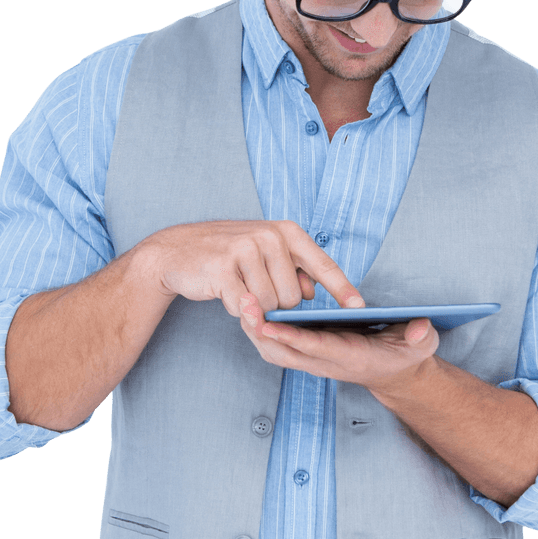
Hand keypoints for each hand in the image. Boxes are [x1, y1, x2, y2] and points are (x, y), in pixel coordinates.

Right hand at [139, 219, 364, 315]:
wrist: (177, 251)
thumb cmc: (228, 256)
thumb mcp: (265, 254)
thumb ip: (293, 270)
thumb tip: (312, 293)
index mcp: (286, 231)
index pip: (323, 264)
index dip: (343, 289)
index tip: (361, 306)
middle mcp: (269, 236)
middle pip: (293, 297)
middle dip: (276, 303)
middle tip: (253, 286)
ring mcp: (246, 249)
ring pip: (270, 305)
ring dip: (254, 306)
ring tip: (237, 286)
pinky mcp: (223, 268)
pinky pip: (244, 306)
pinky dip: (235, 307)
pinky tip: (224, 290)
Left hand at [238, 292, 439, 393]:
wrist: (396, 373)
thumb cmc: (406, 353)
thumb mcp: (420, 344)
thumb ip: (420, 335)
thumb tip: (419, 327)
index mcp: (351, 358)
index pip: (317, 348)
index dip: (292, 337)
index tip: (269, 323)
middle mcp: (327, 363)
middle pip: (284, 352)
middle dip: (261, 330)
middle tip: (244, 303)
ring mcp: (314, 361)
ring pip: (274, 351)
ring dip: (255, 330)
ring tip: (240, 301)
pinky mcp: (308, 355)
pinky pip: (276, 347)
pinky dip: (260, 331)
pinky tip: (251, 308)